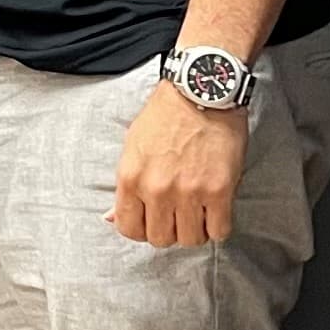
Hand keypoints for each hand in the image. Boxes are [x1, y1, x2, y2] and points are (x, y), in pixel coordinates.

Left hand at [113, 80, 248, 246]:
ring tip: (198, 209)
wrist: (202, 90)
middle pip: (161, 239)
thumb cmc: (167, 114)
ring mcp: (189, 192)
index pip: (129, 230)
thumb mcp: (133, 146)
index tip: (153, 220)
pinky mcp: (219, 191)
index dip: (142, 229)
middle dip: (169, 229)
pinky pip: (218, 231)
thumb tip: (110, 218)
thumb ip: (125, 187)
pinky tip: (216, 209)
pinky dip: (218, 225)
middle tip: (178, 212)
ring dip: (195, 229)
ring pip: (190, 239)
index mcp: (131, 178)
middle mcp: (157, 190)